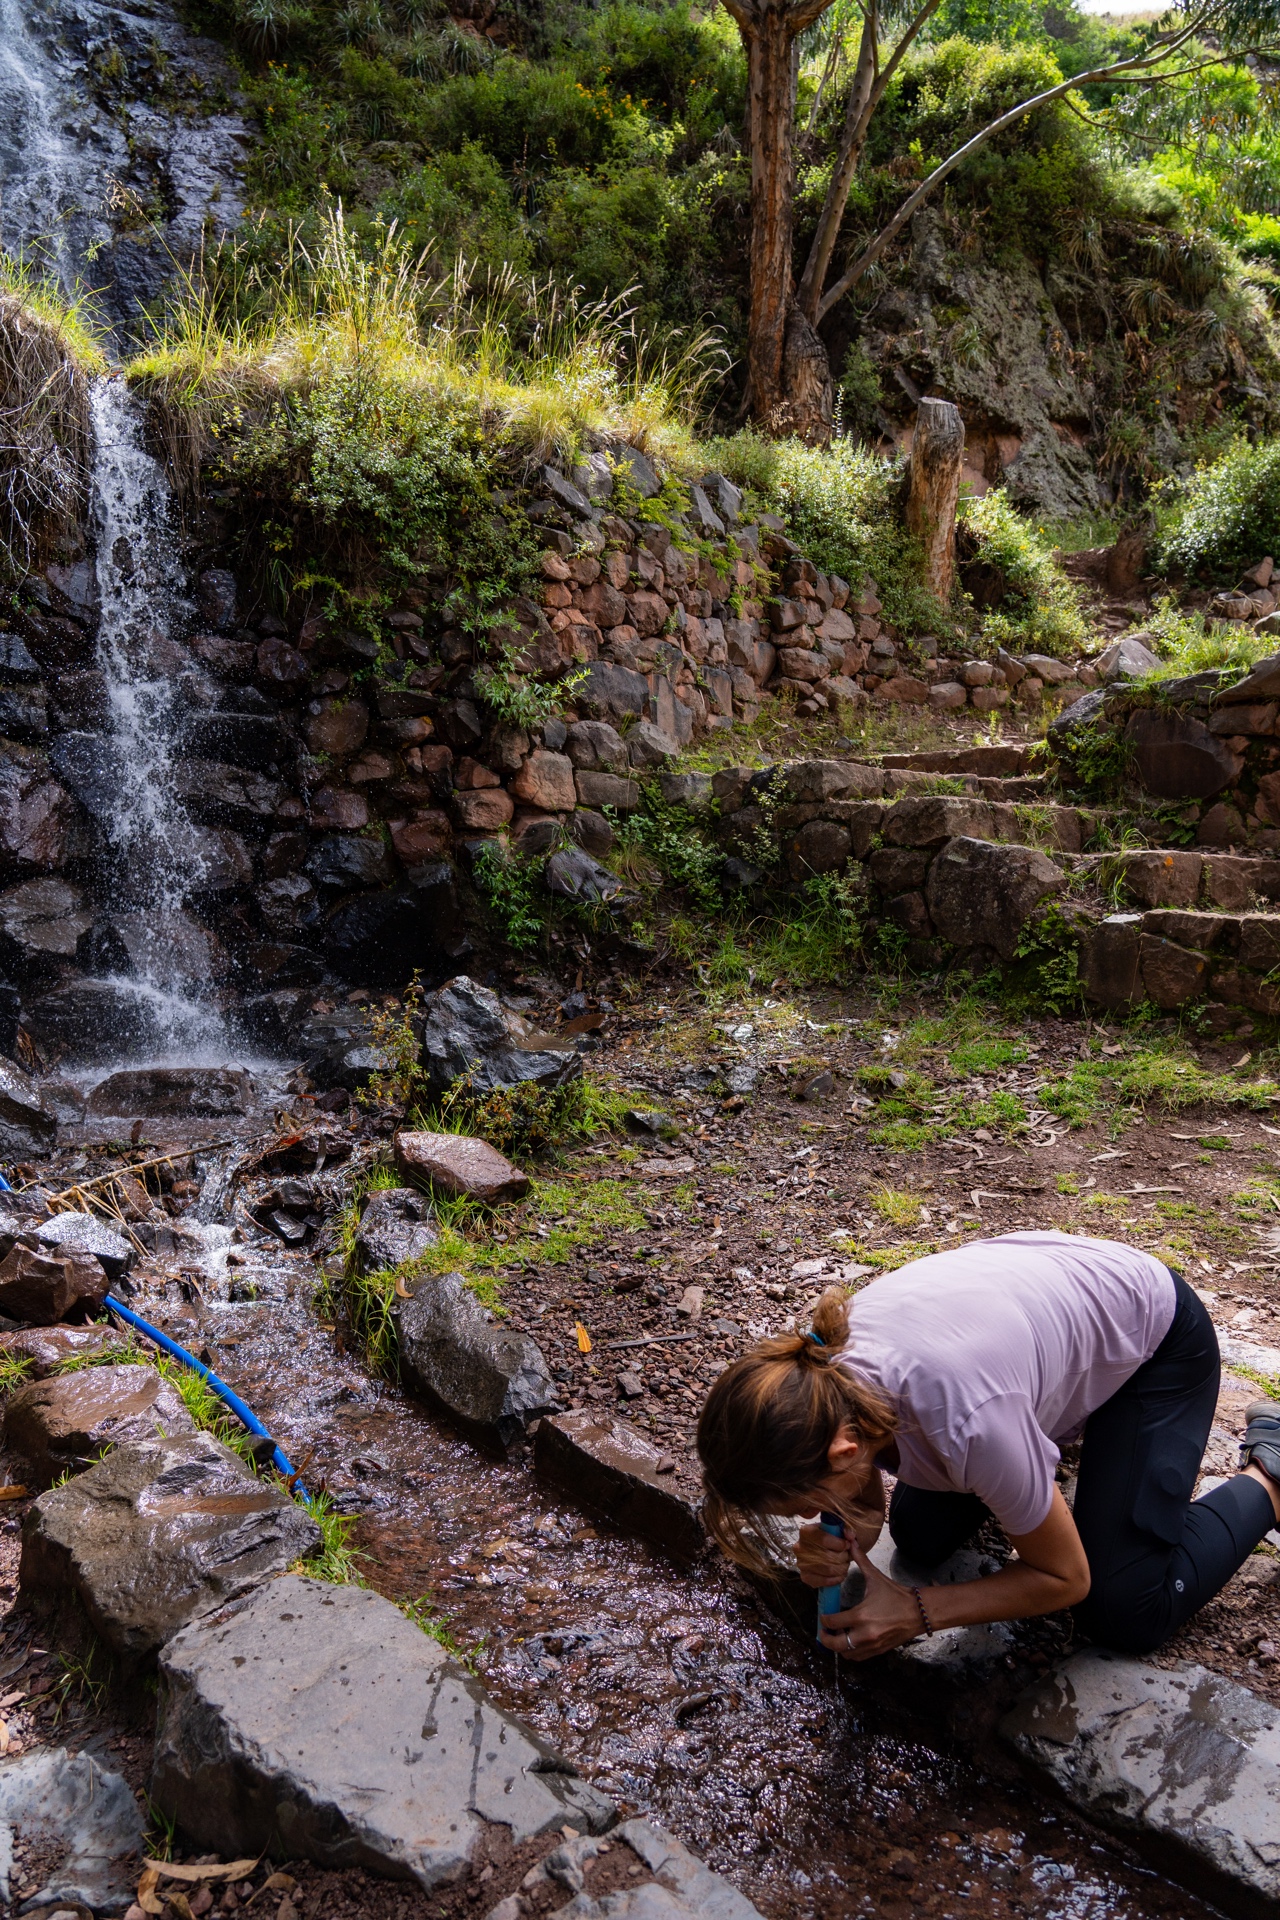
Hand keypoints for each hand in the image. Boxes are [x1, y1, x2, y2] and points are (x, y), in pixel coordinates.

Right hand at [795, 1520, 852, 1590]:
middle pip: (827, 1556)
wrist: (820, 1550)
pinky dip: (836, 1579)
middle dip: (843, 1558)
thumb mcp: (837, 1529)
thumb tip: (851, 1536)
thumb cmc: (830, 1538)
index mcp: (806, 1532)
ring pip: (828, 1569)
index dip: (840, 1544)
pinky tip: (841, 1575)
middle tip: (848, 1556)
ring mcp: (801, 1563)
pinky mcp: (805, 1576)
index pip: (824, 1540)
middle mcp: (800, 1547)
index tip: (848, 1545)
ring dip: (841, 1568)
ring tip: (845, 1565)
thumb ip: (846, 1529)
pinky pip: (824, 1581)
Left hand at [817, 1539, 925, 1660]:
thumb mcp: (876, 1577)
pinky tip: (852, 1640)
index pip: (833, 1622)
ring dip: (839, 1646)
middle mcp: (865, 1634)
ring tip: (838, 1635)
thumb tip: (851, 1542)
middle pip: (836, 1645)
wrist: (920, 1612)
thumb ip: (861, 1560)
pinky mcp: (880, 1651)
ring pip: (847, 1653)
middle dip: (826, 1639)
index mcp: (861, 1616)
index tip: (823, 1616)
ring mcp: (872, 1645)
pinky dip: (852, 1651)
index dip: (824, 1619)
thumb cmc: (897, 1595)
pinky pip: (859, 1657)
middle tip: (823, 1631)